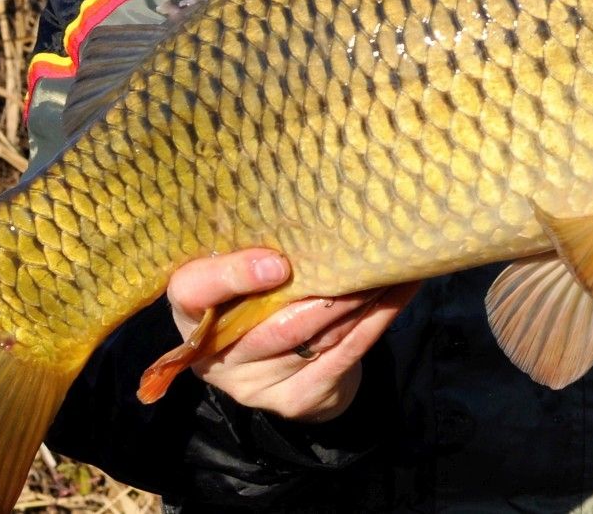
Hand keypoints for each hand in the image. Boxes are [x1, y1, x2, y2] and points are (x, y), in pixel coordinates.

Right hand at [166, 249, 418, 423]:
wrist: (280, 368)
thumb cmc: (257, 298)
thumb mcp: (239, 272)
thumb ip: (251, 247)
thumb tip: (301, 193)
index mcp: (192, 312)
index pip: (192, 291)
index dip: (232, 276)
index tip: (278, 263)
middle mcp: (216, 355)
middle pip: (272, 326)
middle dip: (322, 293)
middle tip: (358, 258)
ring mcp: (255, 385)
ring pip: (315, 339)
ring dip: (358, 301)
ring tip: (387, 266)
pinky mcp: (295, 399)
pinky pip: (343, 356)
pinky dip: (376, 320)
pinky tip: (400, 291)